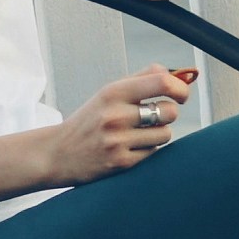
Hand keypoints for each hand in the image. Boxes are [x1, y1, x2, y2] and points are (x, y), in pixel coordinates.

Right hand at [48, 67, 192, 183]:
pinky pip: (154, 153)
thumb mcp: (109, 93)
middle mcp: (115, 116)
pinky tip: (128, 147)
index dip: (180, 88)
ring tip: (137, 133)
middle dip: (168, 114)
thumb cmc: (90, 120)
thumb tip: (179, 75)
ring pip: (165, 134)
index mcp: (113, 92)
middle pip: (169, 111)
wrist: (57, 153)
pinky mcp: (121, 163)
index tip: (182, 95)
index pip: (161, 82)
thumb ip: (143, 79)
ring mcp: (118, 141)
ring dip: (158, 134)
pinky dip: (147, 150)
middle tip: (154, 117)